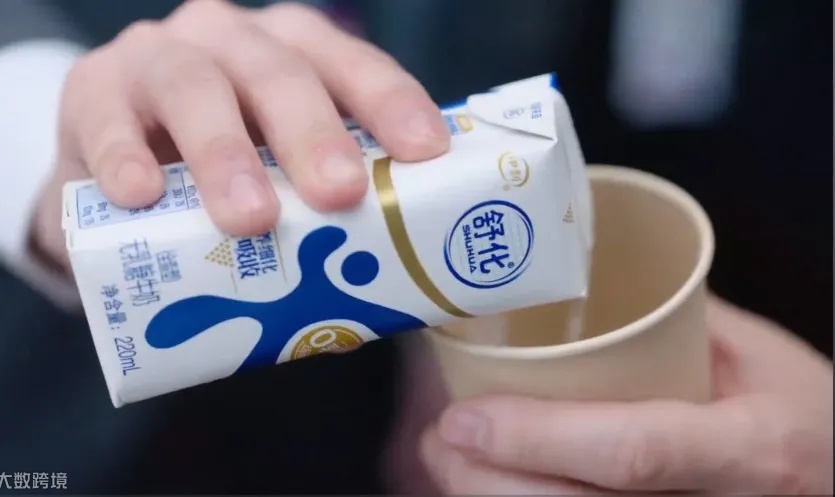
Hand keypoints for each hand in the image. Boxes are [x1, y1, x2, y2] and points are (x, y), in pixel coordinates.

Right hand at [31, 0, 448, 271]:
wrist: (121, 175)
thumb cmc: (221, 180)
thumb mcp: (276, 182)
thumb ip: (320, 218)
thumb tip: (380, 303)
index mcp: (292, 53)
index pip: (349, 65)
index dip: (390, 103)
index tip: (423, 154)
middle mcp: (230, 40)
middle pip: (279, 72)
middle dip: (313, 134)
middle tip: (340, 194)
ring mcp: (158, 57)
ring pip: (195, 86)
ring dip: (226, 154)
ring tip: (251, 219)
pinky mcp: (91, 89)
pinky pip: (105, 117)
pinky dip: (122, 156)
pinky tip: (142, 198)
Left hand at [420, 296, 833, 494]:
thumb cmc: (808, 415)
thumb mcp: (762, 355)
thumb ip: (673, 321)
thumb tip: (576, 286)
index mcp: (751, 448)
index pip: (632, 450)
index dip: (538, 438)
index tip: (465, 418)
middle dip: (487, 483)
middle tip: (439, 438)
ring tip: (448, 461)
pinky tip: (493, 487)